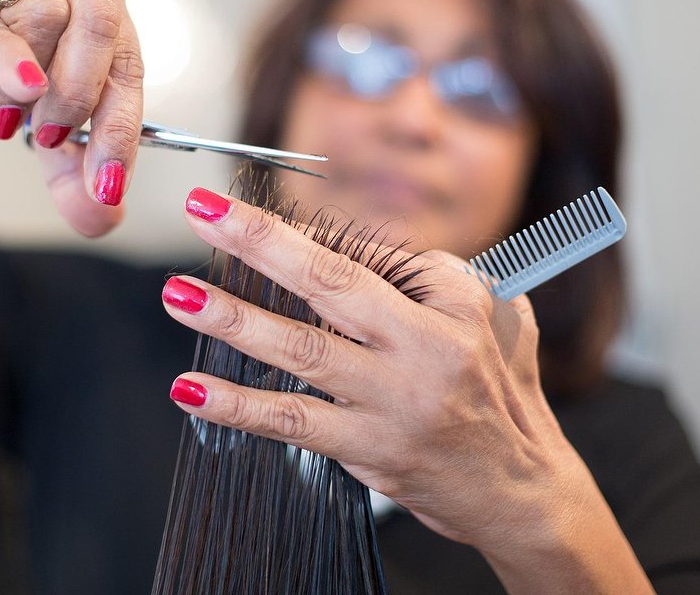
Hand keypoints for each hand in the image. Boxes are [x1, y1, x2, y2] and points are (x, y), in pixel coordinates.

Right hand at [0, 0, 142, 234]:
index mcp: (110, 2)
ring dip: (30, 87)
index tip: (107, 186)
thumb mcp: (42, 120)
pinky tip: (20, 87)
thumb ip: (73, 168)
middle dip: (79, 100)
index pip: (129, 67)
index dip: (121, 130)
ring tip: (3, 111)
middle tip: (49, 137)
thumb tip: (103, 217)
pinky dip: (10, 58)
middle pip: (102, 29)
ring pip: (50, 19)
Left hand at [161, 188, 652, 593]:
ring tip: (178, 295)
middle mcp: (424, 348)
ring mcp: (394, 402)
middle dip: (261, 244)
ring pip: (302, 352)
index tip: (237, 211)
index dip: (294, 235)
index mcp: (451, 307)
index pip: (362, 259)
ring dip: (234, 321)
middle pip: (330, 284)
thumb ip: (429, 277)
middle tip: (202, 214)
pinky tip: (194, 391)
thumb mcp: (490, 314)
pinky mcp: (371, 450)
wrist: (521, 486)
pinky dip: (239, 407)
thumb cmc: (501, 390)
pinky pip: (294, 423)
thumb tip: (353, 249)